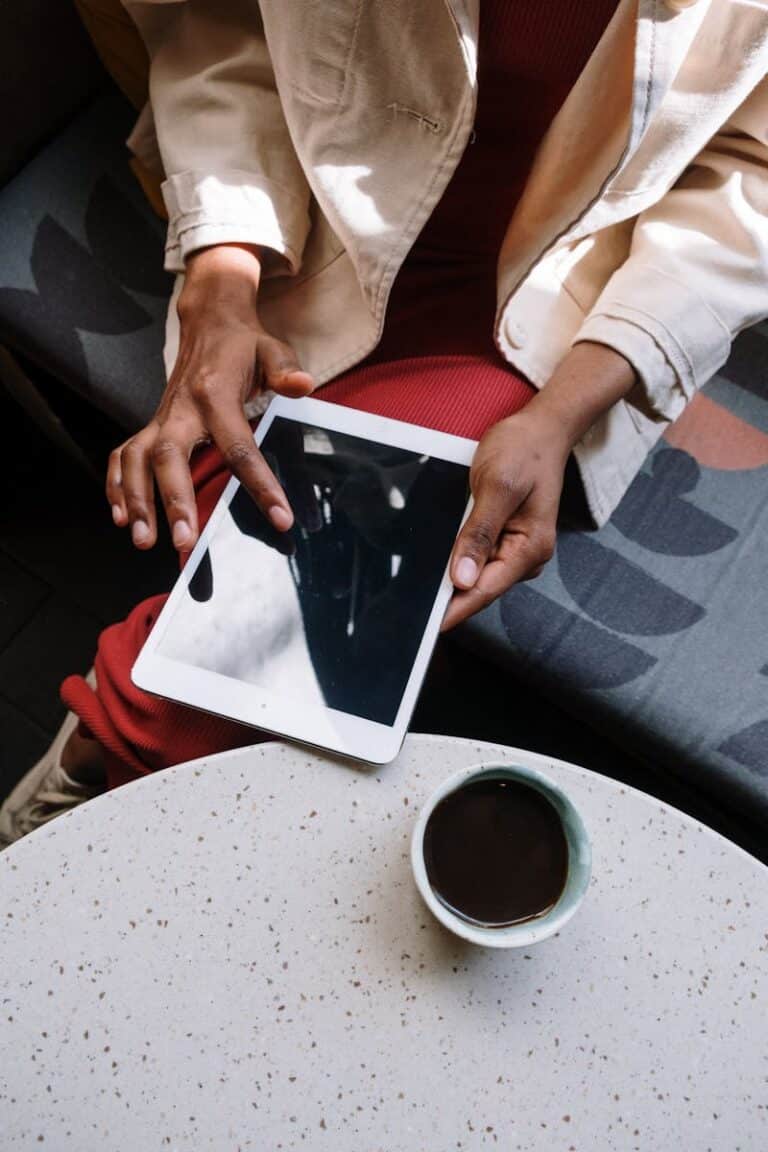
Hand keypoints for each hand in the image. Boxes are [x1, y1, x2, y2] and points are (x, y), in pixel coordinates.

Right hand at [107, 244, 313, 551]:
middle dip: (174, 500)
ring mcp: (160, 419)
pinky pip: (123, 457)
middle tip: (185, 540)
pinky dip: (117, 486)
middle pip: (170, 457)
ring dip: (137, 501)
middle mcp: (181, 409)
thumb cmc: (244, 345)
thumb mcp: (271, 350)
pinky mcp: (150, 426)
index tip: (281, 517)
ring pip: (137, 461)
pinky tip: (121, 517)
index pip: (238, 446)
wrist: (208, 323)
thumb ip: (285, 369)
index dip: (260, 484)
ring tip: (145, 540)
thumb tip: (303, 384)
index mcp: (215, 394)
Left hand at [442, 342, 637, 629]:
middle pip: (479, 588)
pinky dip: (456, 561)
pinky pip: (476, 559)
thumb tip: (463, 578)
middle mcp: (525, 557)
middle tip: (406, 607)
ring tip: (414, 588)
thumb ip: (479, 533)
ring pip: (476, 576)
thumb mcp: (497, 487)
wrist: (539, 430)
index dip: (453, 610)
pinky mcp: (504, 541)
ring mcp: (515, 551)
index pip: (484, 591)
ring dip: (450, 579)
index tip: (424, 628)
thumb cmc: (523, 452)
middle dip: (447, 597)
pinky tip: (435, 561)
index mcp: (529, 549)